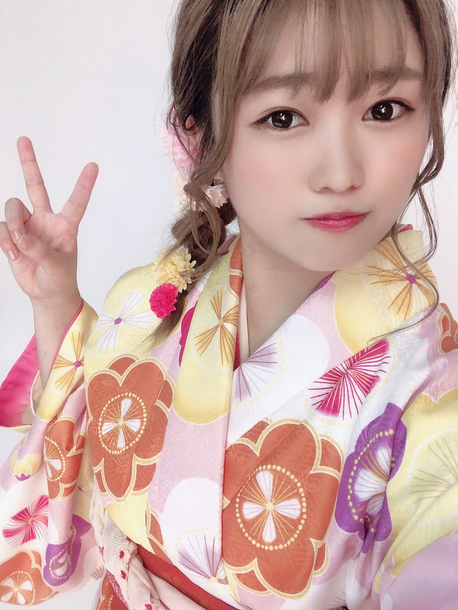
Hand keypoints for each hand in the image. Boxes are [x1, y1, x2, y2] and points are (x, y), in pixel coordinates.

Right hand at [0, 136, 98, 310]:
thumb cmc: (60, 279)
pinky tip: (14, 254)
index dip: (84, 185)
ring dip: (13, 225)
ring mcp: (27, 226)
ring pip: (13, 208)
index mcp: (66, 226)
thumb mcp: (57, 267)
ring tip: (19, 245)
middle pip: (35, 186)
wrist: (46, 294)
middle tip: (23, 139)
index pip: (76, 202)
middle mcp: (45, 220)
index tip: (94, 165)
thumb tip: (21, 237)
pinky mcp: (11, 235)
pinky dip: (5, 241)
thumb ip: (40, 250)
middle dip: (29, 163)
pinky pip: (1, 228)